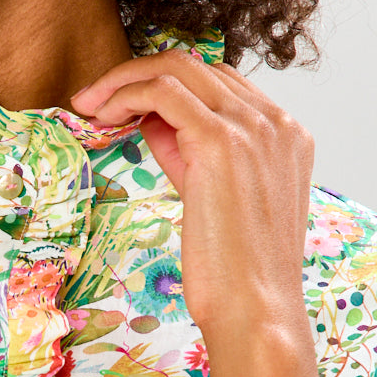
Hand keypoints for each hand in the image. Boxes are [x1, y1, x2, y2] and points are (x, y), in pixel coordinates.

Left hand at [70, 51, 314, 343]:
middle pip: (199, 65)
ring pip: (178, 67)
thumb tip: (149, 118)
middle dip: (138, 74)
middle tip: (93, 99)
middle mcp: (277, 123)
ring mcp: (254, 128)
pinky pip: (163, 91)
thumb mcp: (215, 198)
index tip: (122, 107)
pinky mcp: (222, 141)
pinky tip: (102, 115)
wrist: (256, 311)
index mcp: (287, 135)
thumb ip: (191, 152)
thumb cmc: (236, 272)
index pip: (219, 83)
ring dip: (125, 79)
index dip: (166, 86)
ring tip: (89, 104)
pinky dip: (126, 93)